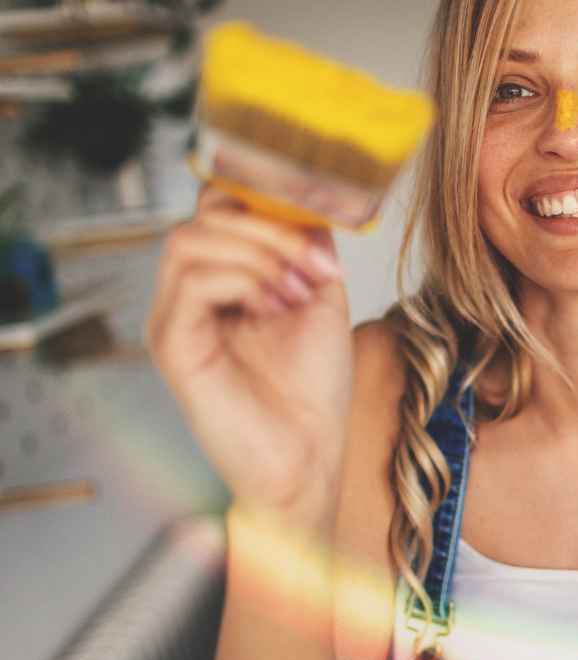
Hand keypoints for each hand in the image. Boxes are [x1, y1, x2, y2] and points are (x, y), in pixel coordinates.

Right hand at [146, 185, 354, 528]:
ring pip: (190, 240)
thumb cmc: (313, 391)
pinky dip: (242, 280)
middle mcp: (190, 296)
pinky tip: (275, 308)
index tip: (315, 230)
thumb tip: (304, 202)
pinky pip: (192, 282)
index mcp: (223, 281)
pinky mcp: (173, 346)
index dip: (263, 203)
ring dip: (258, 254)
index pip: (217, 210)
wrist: (309, 457)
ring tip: (297, 292)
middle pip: (202, 217)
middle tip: (313, 267)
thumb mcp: (323, 299)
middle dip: (268, 228)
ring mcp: (175, 319)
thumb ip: (309, 248)